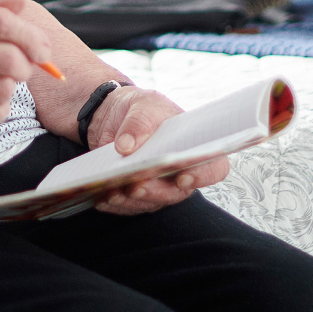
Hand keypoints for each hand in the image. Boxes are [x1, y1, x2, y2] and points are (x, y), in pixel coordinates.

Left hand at [84, 87, 231, 214]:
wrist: (117, 117)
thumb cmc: (142, 110)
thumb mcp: (144, 104)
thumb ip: (140, 121)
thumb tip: (127, 146)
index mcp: (194, 148)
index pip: (212, 168)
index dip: (202, 176)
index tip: (182, 177)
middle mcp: (181, 173)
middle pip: (176, 193)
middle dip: (155, 191)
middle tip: (136, 185)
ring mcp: (160, 187)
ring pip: (151, 203)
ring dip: (131, 200)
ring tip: (112, 190)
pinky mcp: (139, 196)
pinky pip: (129, 206)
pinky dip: (114, 203)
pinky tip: (100, 196)